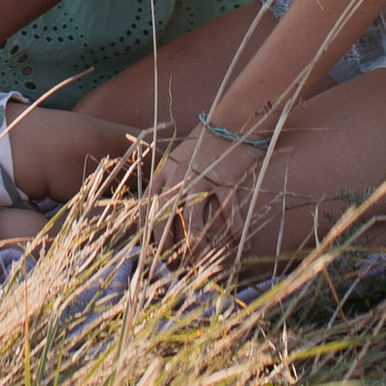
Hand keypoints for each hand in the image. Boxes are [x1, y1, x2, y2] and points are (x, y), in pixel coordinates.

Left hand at [150, 123, 259, 258]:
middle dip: (166, 245)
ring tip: (200, 261)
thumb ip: (168, 181)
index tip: (150, 252)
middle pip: (165, 218)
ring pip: (194, 221)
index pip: (148, 208)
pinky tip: (239, 242)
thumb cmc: (205, 143)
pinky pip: (227, 212)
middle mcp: (179, 177)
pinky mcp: (224, 180)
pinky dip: (234, 230)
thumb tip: (158, 210)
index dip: (147, 233)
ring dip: (196, 245)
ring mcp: (202, 179)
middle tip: (171, 264)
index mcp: (165, 172)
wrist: (231, 121)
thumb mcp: (179, 158)